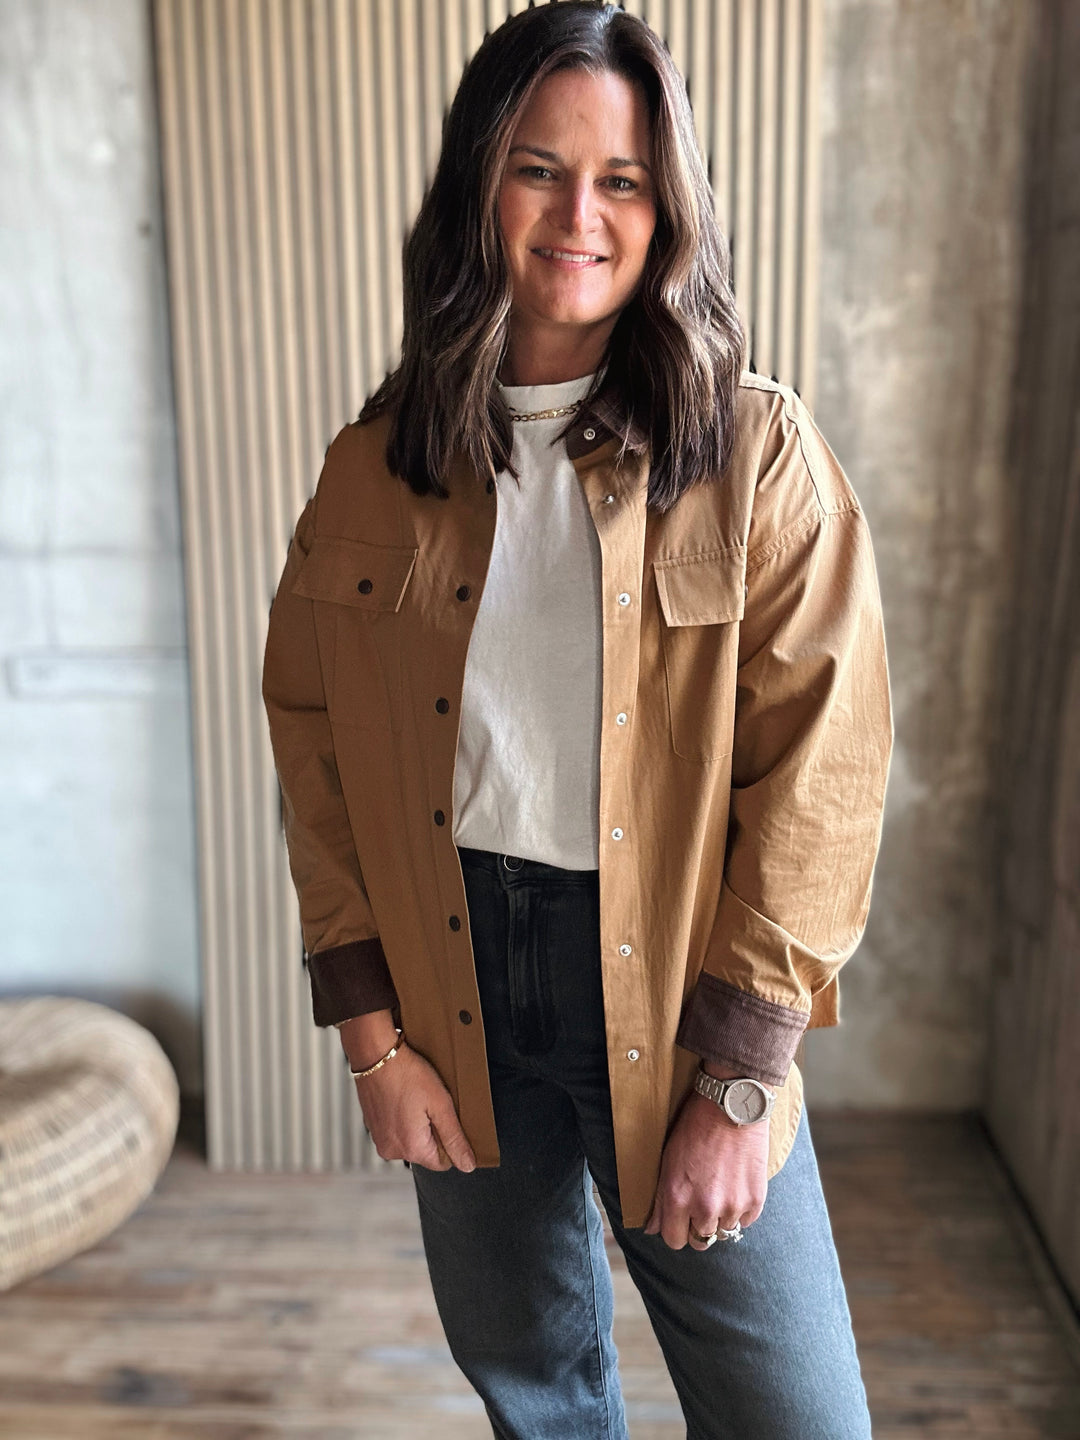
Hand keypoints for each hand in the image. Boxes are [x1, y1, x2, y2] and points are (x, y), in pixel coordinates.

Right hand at [339, 1014, 476, 1173]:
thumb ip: (454, 1138)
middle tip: (430, 1103)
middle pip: (426, 1152)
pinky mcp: (373, 1129)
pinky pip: (397, 1131)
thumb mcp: (440, 1104)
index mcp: (411, 1148)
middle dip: (432, 1131)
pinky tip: (404, 1098)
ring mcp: (379, 1140)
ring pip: (411, 1141)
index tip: (444, 1116)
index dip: (450, 1140)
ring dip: (418, 1125)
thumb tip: (467, 1164)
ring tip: (415, 1098)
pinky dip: (403, 1119)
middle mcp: (392, 1150)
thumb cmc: (406, 1073)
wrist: (375, 1054)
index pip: (443, 1163)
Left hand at [643, 1071, 768, 1249]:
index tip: (681, 1221)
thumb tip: (652, 1229)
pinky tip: (736, 1186)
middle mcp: (704, 1207)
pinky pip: (746, 1220)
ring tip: (721, 1188)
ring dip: (722, 1216)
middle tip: (702, 1205)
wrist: (731, 1106)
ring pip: (724, 1231)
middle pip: (701, 1241)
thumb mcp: (668, 1160)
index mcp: (677, 1198)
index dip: (676, 1231)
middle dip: (698, 1226)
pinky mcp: (755, 1200)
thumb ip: (660, 1199)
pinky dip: (741, 1209)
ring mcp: (732, 1205)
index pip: (674, 1240)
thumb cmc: (695, 1128)